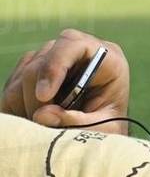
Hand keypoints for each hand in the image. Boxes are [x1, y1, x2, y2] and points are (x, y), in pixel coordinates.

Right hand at [0, 28, 130, 133]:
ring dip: (27, 102)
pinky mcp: (37, 71)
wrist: (100, 133)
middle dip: (37, 95)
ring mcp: (56, 59)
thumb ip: (77, 122)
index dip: (54, 66)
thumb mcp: (103, 129)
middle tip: (43, 122)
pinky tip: (33, 116)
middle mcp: (79, 52)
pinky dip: (18, 103)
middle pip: (43, 59)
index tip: (44, 96)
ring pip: (25, 72)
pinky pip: (14, 83)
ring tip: (43, 124)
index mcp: (107, 58)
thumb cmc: (108, 128)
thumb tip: (41, 114)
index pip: (72, 43)